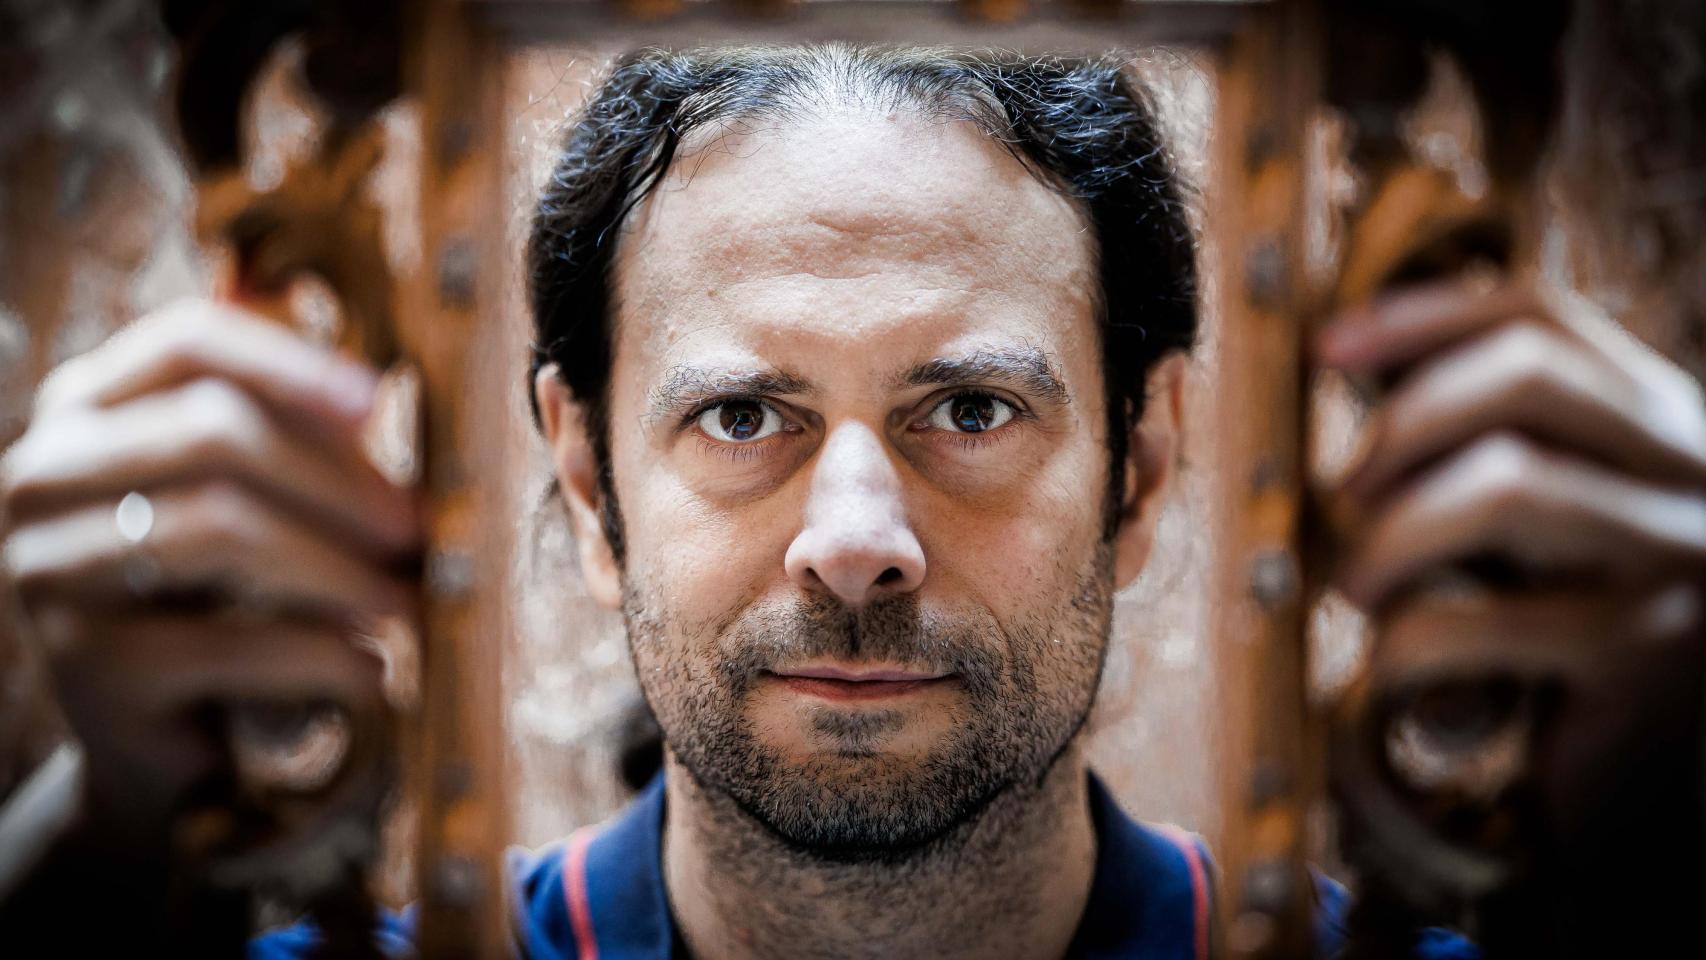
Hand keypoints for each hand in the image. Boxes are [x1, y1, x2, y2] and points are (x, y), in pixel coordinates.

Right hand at [0, 300, 418, 845]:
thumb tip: (375, 400)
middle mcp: (45, 475)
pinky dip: (324, 657)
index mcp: (88, 408)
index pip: (188, 341)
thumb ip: (304, 443)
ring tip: (406, 604)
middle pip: (214, 432)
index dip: (291, 363)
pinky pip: (231, 643)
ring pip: (221, 529)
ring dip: (340, 569)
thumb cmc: (232, 601)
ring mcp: (48, 569)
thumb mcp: (265, 505)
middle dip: (338, 482)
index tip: (380, 401)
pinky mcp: (84, 667)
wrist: (164, 747)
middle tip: (415, 530)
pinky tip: (373, 675)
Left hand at [1317, 273, 1705, 830]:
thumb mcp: (1543, 526)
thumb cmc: (1570, 645)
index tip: (1323, 347)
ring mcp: (1684, 561)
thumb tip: (1341, 363)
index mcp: (1663, 423)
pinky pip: (1479, 619)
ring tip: (1354, 586)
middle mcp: (1697, 474)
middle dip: (1403, 423)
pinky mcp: (1646, 657)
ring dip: (1393, 533)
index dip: (1420, 317)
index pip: (1543, 316)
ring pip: (1510, 484)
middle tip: (1339, 493)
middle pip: (1531, 376)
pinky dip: (1402, 640)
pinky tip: (1390, 672)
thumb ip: (1481, 448)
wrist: (1662, 794)